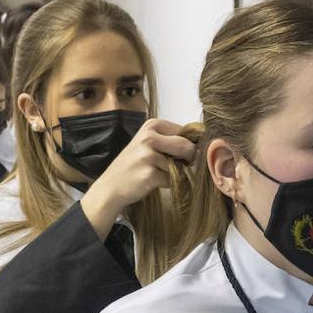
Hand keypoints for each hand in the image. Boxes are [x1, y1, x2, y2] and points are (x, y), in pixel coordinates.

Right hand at [80, 118, 194, 239]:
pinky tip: (153, 182)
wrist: (111, 186)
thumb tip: (202, 144)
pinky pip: (173, 179)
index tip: (182, 154)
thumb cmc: (133, 165)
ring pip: (181, 165)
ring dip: (176, 173)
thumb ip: (171, 140)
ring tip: (158, 173)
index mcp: (151, 126)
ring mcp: (148, 156)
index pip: (186, 131)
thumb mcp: (148, 144)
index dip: (190, 144)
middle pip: (187, 146)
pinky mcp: (150, 174)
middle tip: (176, 166)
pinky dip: (168, 183)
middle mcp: (149, 137)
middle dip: (188, 159)